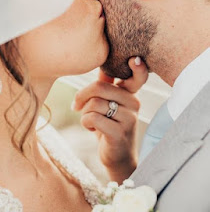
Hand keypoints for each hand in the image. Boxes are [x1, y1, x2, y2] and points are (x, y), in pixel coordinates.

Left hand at [72, 57, 147, 183]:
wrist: (117, 157)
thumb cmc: (110, 125)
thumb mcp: (109, 103)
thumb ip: (106, 83)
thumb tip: (97, 57)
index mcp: (131, 94)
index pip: (138, 77)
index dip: (137, 68)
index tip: (134, 59)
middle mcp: (134, 103)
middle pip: (100, 87)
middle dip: (82, 96)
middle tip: (76, 105)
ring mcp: (129, 118)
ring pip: (94, 103)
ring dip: (84, 112)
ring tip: (89, 119)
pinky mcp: (119, 133)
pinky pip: (92, 117)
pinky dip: (85, 122)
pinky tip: (91, 128)